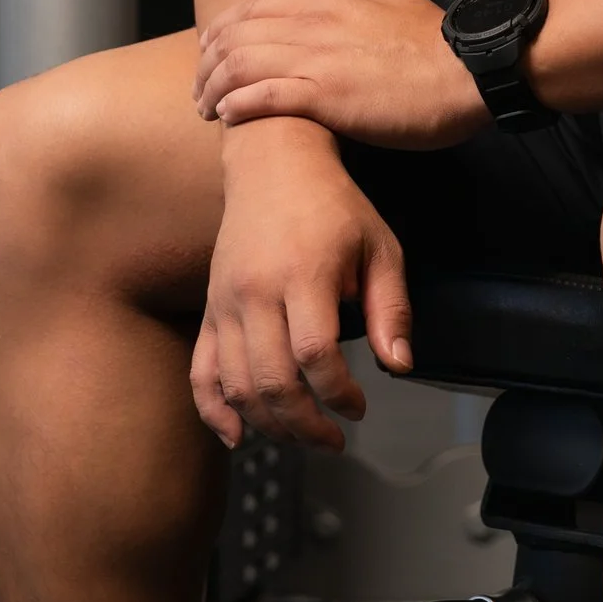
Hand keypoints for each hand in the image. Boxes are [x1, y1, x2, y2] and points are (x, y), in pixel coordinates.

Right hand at [190, 125, 413, 452]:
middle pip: (272, 380)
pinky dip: (214, 410)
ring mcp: (226, 303)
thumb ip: (391, 309)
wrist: (273, 163)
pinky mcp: (211, 308)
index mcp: (303, 274)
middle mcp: (256, 292)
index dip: (339, 393)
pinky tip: (238, 436)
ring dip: (270, 425)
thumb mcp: (380, 247)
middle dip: (306, 424)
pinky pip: (202, 370)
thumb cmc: (334, 206)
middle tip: (334, 439)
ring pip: (236, 384)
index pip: (315, 354)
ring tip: (302, 435)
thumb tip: (400, 366)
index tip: (359, 407)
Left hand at [194, 0, 487, 148]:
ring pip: (242, 64)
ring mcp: (319, 59)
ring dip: (215, 87)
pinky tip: (228, 118)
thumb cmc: (436, 43)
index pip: (255, 8)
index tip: (209, 51)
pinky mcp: (328, 96)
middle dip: (208, 62)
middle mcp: (314, 25)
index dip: (224, 29)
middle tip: (198, 88)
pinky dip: (240, 104)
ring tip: (205, 109)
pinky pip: (267, 96)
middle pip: (238, 36)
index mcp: (328, 1)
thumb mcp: (388, 1)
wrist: (470, 69)